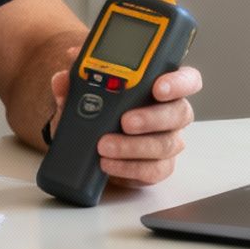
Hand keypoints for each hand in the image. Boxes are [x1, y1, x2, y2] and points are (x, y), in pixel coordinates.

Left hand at [48, 48, 201, 186]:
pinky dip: (129, 169)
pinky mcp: (158, 167)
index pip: (187, 79)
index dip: (178, 83)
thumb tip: (63, 78)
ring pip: (165, 145)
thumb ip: (77, 79)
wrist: (88, 139)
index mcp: (162, 85)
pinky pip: (153, 170)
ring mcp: (167, 141)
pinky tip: (109, 164)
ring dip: (133, 147)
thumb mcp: (85, 90)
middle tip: (125, 121)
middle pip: (179, 113)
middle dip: (152, 118)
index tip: (158, 88)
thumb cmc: (99, 107)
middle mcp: (171, 113)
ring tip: (105, 146)